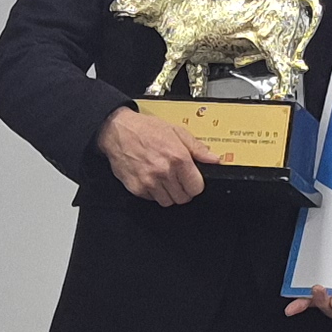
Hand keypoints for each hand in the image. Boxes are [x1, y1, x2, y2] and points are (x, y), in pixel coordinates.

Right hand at [97, 106, 222, 205]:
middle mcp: (164, 172)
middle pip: (183, 198)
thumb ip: (197, 148)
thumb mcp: (176, 131)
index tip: (192, 181)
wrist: (117, 131)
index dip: (196, 185)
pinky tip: (151, 179)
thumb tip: (213, 159)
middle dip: (183, 191)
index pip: (196, 188)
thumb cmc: (145, 129)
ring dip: (169, 194)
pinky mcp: (136, 188)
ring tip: (164, 179)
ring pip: (168, 202)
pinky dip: (153, 193)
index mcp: (177, 158)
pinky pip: (152, 199)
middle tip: (178, 180)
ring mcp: (149, 182)